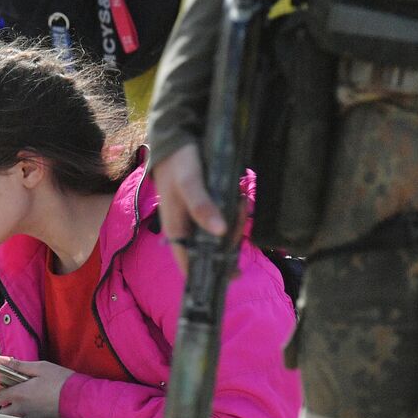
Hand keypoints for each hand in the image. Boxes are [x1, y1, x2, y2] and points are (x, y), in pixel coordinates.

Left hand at [0, 356, 72, 417]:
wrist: (80, 400)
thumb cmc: (61, 381)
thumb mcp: (41, 368)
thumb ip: (19, 365)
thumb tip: (0, 360)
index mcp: (19, 394)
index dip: (0, 391)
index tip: (7, 385)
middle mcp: (22, 409)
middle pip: (3, 411)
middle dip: (6, 404)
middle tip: (17, 394)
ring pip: (15, 417)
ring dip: (17, 410)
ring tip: (29, 399)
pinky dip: (28, 414)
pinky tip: (39, 405)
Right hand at [152, 143, 227, 274]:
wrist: (176, 140)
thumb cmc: (177, 165)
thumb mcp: (189, 185)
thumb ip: (202, 207)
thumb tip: (220, 232)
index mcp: (176, 232)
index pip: (189, 266)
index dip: (208, 276)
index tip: (231, 277)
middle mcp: (186, 231)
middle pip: (210, 251)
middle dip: (230, 240)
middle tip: (240, 217)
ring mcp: (196, 221)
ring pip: (219, 236)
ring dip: (234, 225)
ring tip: (240, 204)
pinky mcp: (205, 210)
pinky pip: (222, 221)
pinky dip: (232, 215)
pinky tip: (238, 203)